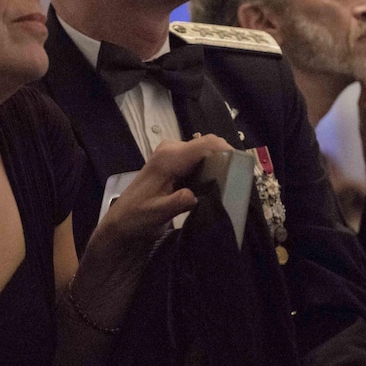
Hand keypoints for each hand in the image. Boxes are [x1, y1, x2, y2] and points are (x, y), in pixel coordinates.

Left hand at [91, 134, 232, 257]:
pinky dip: (209, 168)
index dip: (228, 151)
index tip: (244, 168)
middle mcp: (171, 149)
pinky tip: (214, 184)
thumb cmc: (136, 217)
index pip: (206, 144)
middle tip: (239, 180)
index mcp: (169, 157)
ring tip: (230, 183)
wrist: (120, 221)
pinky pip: (198, 158)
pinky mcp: (173, 161)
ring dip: (218, 163)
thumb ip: (178, 203)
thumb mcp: (158, 213)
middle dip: (226, 158)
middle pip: (208, 144)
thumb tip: (196, 195)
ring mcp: (172, 153)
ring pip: (204, 150)